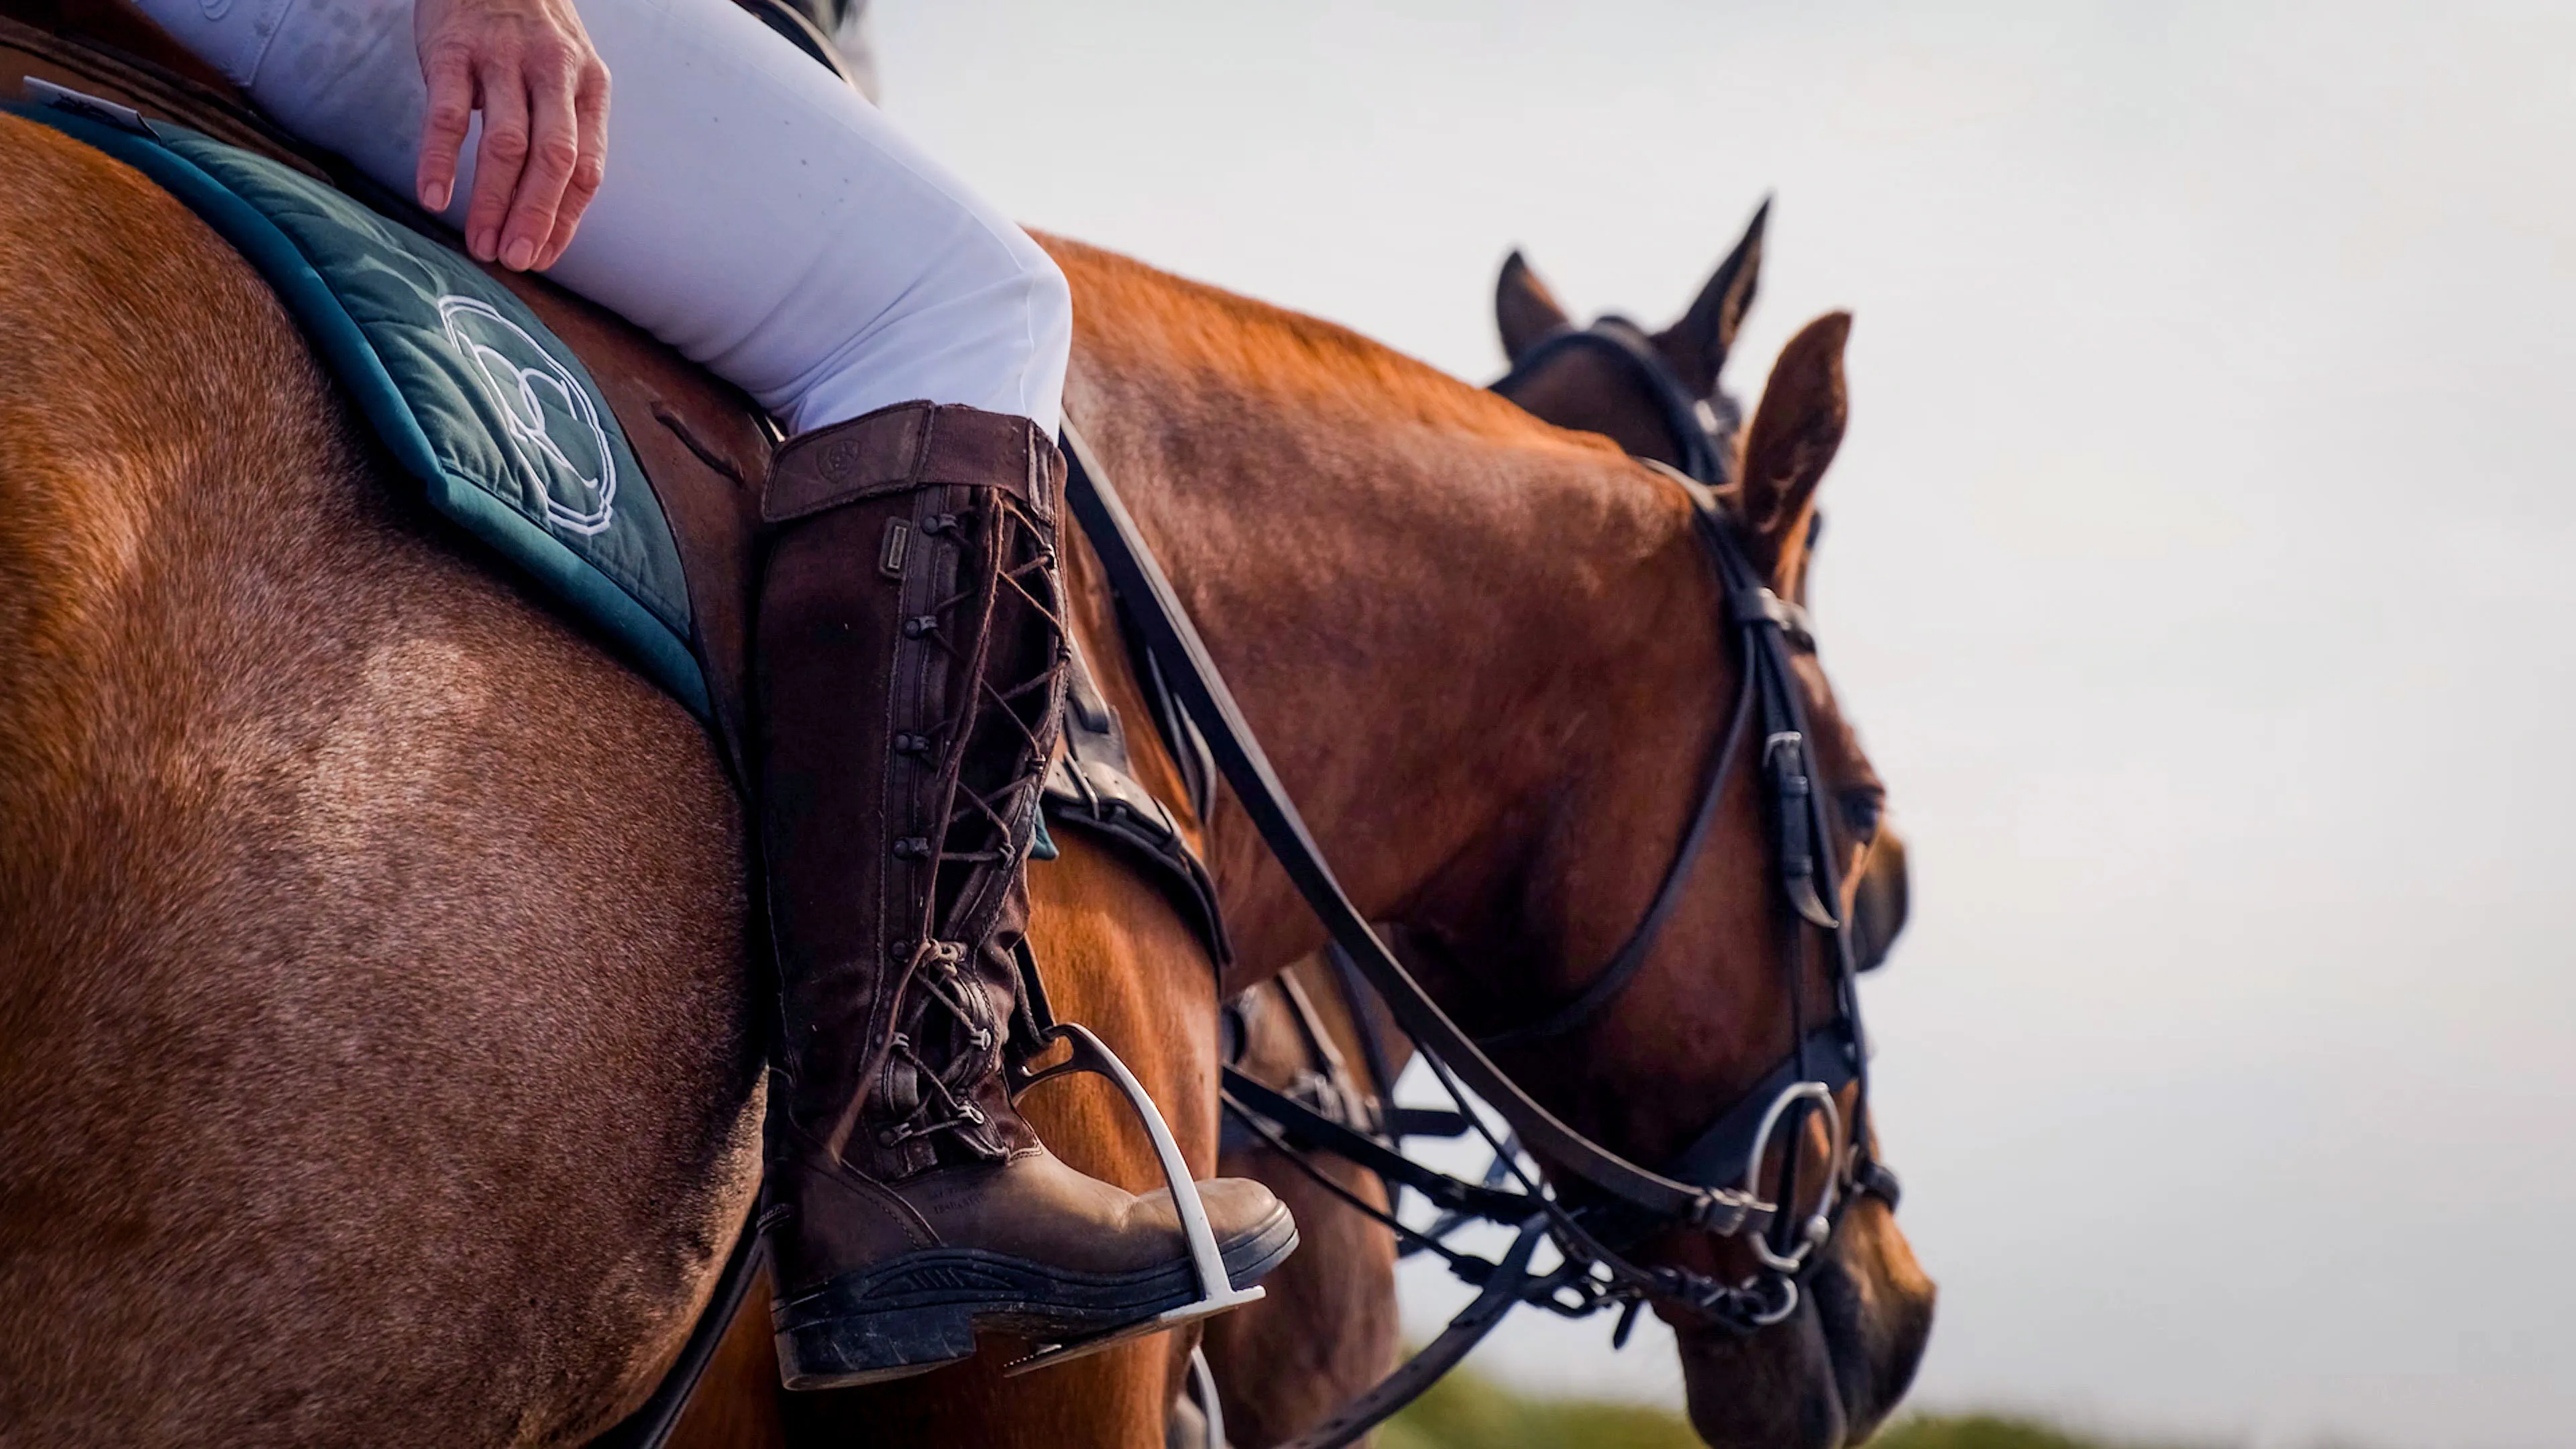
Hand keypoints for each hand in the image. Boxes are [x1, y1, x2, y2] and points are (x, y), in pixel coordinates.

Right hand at [413, 0, 609, 271]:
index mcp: (589, 87)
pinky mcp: (452, 50)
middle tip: (514, 261)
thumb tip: (551, 215)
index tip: (542, 257)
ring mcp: (502, 60)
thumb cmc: (527, 32)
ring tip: (480, 244)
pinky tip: (434, 198)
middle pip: (552, 160)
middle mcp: (553, 74)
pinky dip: (440, 160)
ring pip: (505, 145)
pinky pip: (448, 115)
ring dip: (492, 201)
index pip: (585, 168)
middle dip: (534, 218)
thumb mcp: (565, 74)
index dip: (564, 220)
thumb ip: (563, 132)